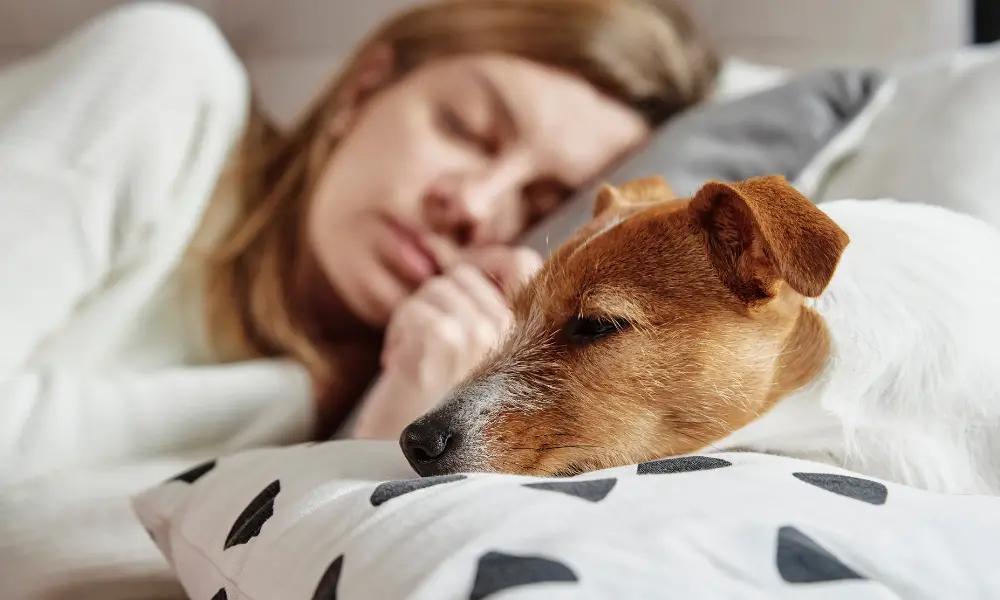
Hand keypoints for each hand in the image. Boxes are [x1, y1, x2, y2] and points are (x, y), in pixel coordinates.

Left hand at [350, 245, 541, 438]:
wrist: (405, 468)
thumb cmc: (437, 415)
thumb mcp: (475, 358)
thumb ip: (487, 312)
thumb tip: (478, 261)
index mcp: (530, 338)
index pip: (520, 261)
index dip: (483, 267)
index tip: (455, 307)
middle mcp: (514, 336)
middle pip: (466, 274)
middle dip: (437, 306)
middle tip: (432, 355)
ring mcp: (481, 338)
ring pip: (437, 288)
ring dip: (415, 322)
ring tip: (420, 365)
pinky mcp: (443, 342)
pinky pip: (415, 306)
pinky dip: (398, 333)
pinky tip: (402, 369)